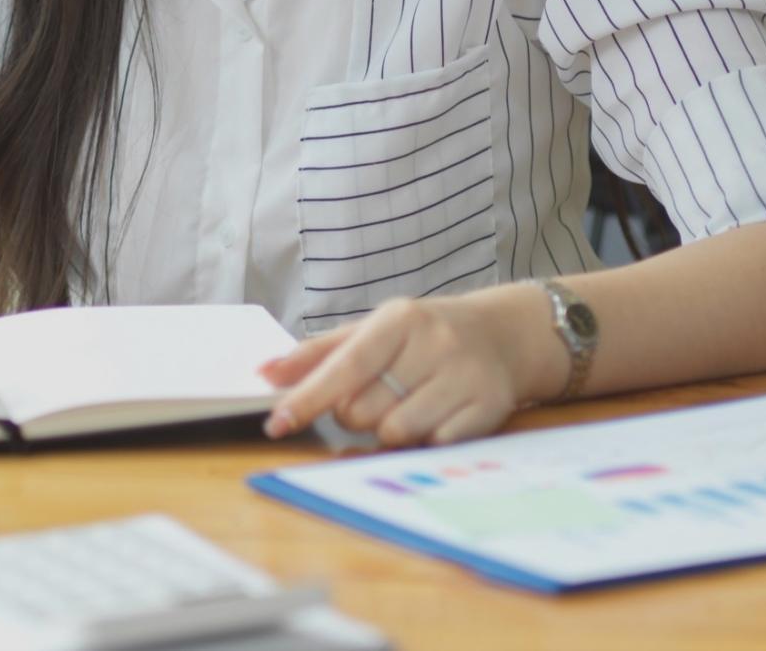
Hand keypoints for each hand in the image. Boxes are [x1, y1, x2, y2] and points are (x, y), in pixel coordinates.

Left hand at [256, 289, 555, 447]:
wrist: (502, 336)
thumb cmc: (422, 336)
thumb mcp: (372, 331)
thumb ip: (317, 354)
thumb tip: (264, 373)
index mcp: (400, 319)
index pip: (345, 366)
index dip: (308, 398)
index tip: (276, 423)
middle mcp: (435, 343)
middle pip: (364, 410)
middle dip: (356, 414)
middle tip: (376, 396)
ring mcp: (464, 376)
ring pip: (396, 433)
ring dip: (389, 431)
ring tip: (406, 405)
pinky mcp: (489, 408)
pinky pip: (433, 445)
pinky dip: (424, 440)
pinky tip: (436, 417)